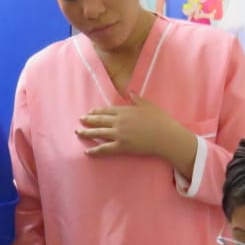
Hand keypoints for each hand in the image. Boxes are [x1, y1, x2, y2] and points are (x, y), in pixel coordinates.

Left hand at [76, 93, 191, 162]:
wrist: (166, 136)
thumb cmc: (160, 120)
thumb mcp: (149, 105)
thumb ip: (137, 99)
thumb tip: (130, 92)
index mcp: (125, 111)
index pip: (106, 110)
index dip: (97, 111)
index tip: (90, 111)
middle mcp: (119, 122)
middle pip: (99, 120)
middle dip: (88, 120)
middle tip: (80, 120)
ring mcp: (119, 134)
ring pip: (98, 133)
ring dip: (87, 133)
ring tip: (78, 133)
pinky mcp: (121, 147)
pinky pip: (104, 149)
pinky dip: (95, 151)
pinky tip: (87, 152)